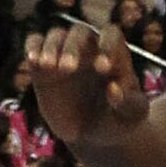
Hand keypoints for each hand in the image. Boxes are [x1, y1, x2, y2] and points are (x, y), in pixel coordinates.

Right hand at [22, 22, 146, 156]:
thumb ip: (128, 103)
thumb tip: (114, 89)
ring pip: (56, 35)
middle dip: (73, 48)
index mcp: (114, 53)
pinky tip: (33, 60)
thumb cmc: (119, 118)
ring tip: (48, 66)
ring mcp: (64, 53)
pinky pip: (35, 44)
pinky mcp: (43, 65)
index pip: (110, 35)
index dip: (107, 46)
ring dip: (51, 47)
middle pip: (79, 32)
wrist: (94, 134)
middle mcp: (88, 47)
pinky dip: (33, 47)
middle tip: (69, 68)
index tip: (102, 68)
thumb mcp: (132, 116)